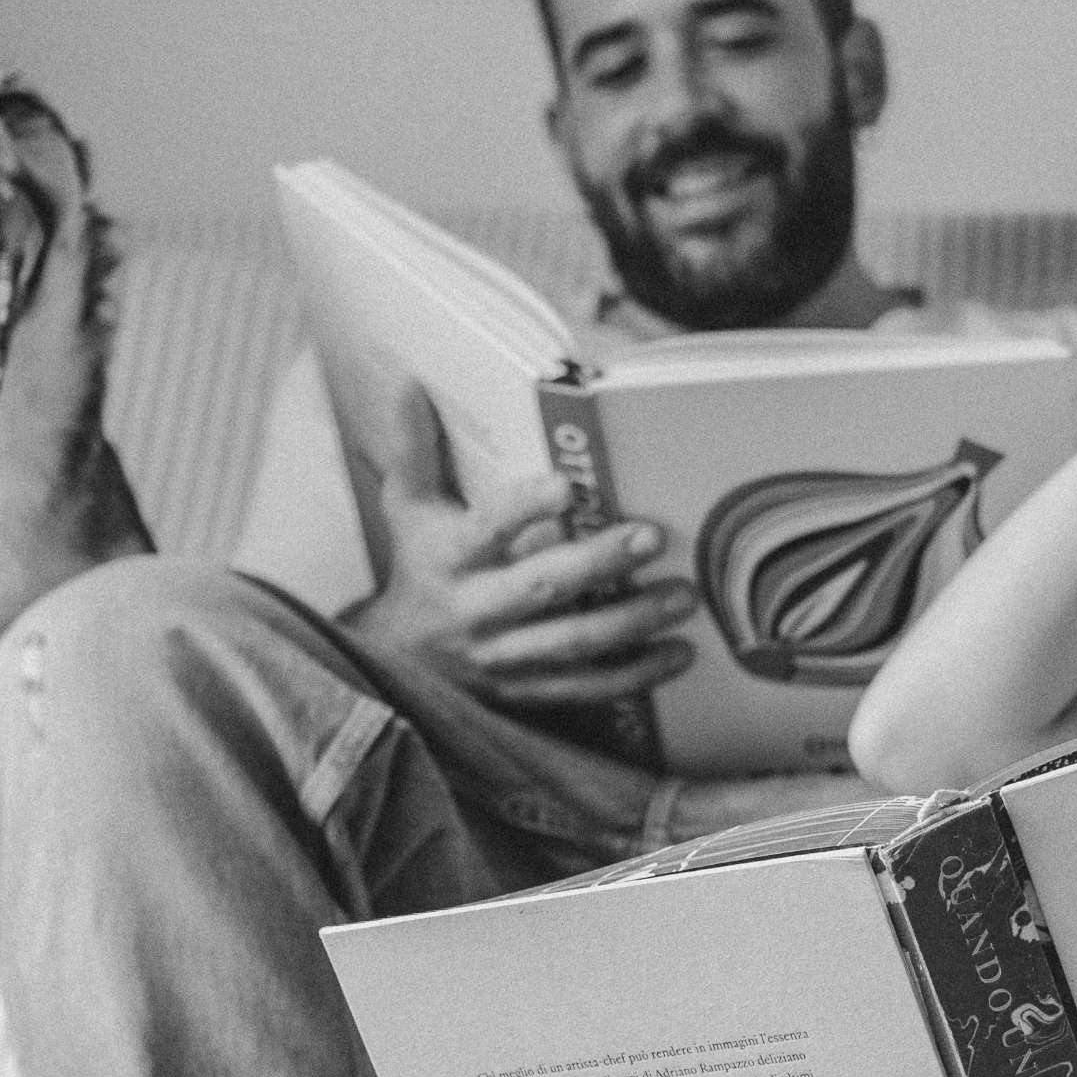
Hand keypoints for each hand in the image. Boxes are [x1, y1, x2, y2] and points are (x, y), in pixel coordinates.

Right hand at [344, 384, 695, 717]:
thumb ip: (414, 450)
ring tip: (682, 596)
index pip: (487, 528)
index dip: (525, 508)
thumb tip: (410, 385)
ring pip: (572, 643)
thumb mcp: (407, 508)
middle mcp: (476, 610)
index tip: (567, 485)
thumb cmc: (416, 568)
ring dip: (632, 621)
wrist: (393, 662)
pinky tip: (678, 654)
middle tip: (652, 536)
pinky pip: (585, 688)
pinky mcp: (527, 691)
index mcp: (449, 558)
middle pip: (540, 587)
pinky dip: (634, 675)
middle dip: (599, 562)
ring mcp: (503, 658)